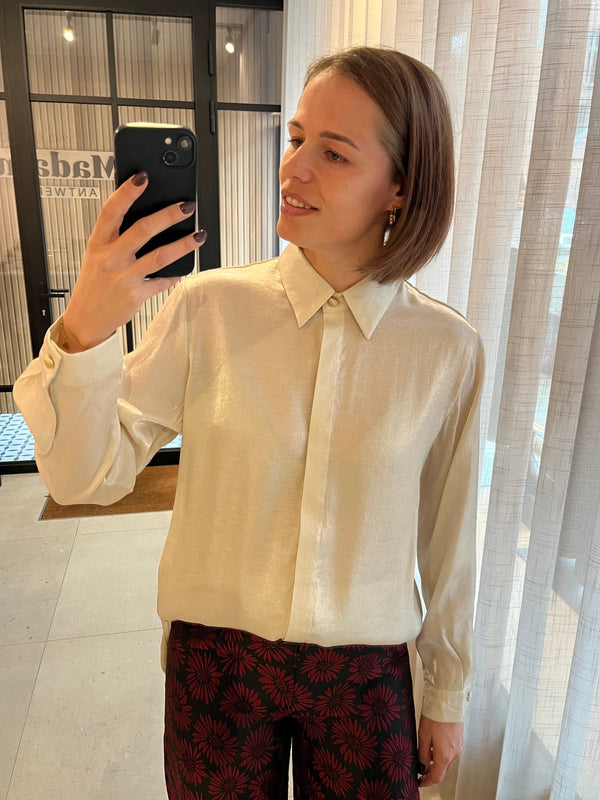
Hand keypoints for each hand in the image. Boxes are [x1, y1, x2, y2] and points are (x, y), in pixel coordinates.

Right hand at [62, 172, 205, 348]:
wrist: (85, 319)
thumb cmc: (93, 284)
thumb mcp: (96, 255)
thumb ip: (115, 237)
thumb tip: (142, 216)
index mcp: (98, 243)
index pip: (111, 211)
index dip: (127, 192)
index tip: (142, 178)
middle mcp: (111, 258)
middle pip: (143, 230)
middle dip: (168, 215)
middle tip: (186, 206)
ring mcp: (125, 277)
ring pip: (160, 256)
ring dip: (183, 244)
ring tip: (199, 235)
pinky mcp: (137, 295)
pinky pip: (162, 281)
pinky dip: (176, 274)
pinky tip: (186, 267)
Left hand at [417, 715, 462, 786]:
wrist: (448, 701)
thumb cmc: (435, 715)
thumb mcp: (423, 735)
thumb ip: (422, 753)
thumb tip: (422, 764)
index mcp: (444, 755)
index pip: (436, 776)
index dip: (427, 781)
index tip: (420, 781)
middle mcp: (454, 753)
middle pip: (442, 770)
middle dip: (431, 771)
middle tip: (421, 769)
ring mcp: (459, 746)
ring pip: (447, 761)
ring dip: (437, 762)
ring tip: (426, 754)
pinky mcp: (460, 739)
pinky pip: (451, 752)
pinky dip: (443, 753)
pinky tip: (435, 745)